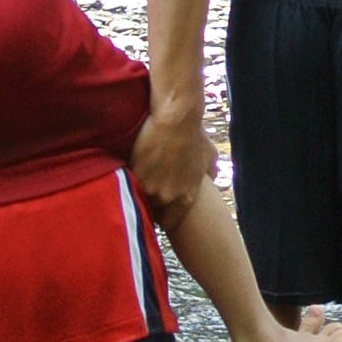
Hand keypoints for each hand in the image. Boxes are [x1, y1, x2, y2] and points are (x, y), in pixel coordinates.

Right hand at [130, 97, 213, 215]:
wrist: (176, 119)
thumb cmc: (194, 135)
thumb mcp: (209, 156)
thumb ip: (210, 172)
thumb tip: (212, 177)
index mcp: (186, 198)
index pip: (171, 222)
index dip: (164, 216)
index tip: (159, 209)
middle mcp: (168, 198)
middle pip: (153, 211)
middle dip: (150, 203)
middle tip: (147, 191)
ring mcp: (150, 187)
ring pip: (139, 198)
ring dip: (138, 191)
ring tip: (137, 180)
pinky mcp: (136, 174)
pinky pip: (129, 182)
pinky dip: (130, 177)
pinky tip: (131, 169)